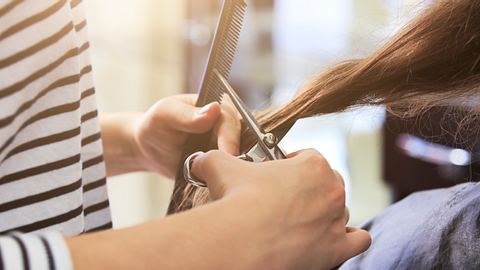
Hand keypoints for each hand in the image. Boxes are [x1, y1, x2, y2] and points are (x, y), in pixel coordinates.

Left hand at [132, 94, 240, 177]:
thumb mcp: (166, 115)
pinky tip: (218, 183)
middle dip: (234, 155)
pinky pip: (232, 171)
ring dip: (232, 168)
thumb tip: (214, 109)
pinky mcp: (224, 163)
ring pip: (240, 157)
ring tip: (223, 179)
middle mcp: (227, 125)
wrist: (149, 149)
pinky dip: (227, 178)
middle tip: (227, 172)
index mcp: (217, 106)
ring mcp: (227, 145)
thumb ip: (187, 114)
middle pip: (241, 140)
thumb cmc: (155, 125)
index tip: (229, 153)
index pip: (231, 120)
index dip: (231, 137)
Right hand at [191, 149, 370, 269]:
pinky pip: (357, 240)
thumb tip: (200, 160)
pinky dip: (348, 239)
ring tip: (301, 222)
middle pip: (329, 183)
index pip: (310, 157)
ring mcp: (336, 220)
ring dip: (325, 214)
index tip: (279, 173)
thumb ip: (215, 158)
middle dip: (311, 188)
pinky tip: (331, 238)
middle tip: (287, 198)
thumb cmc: (238, 200)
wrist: (242, 241)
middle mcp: (331, 190)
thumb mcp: (221, 167)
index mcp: (313, 165)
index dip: (293, 164)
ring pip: (340, 212)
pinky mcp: (336, 249)